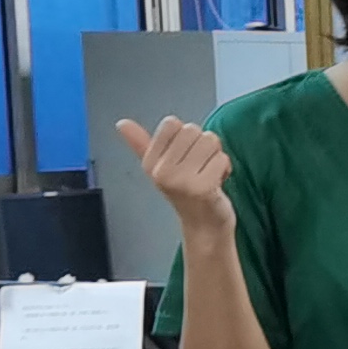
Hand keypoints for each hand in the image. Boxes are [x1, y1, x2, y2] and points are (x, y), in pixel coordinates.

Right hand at [114, 114, 232, 237]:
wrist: (203, 225)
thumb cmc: (184, 192)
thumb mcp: (159, 167)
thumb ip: (141, 143)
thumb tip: (122, 123)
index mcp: (150, 162)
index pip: (171, 123)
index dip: (185, 135)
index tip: (185, 155)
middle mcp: (161, 172)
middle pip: (192, 129)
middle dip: (203, 144)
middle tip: (200, 167)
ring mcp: (182, 181)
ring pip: (210, 141)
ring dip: (216, 155)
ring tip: (208, 173)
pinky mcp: (203, 188)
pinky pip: (222, 158)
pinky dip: (225, 168)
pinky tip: (217, 182)